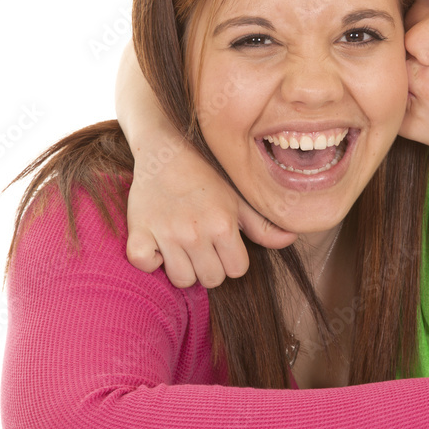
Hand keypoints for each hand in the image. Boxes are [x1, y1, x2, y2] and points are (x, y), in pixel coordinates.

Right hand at [125, 143, 295, 286]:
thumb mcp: (238, 198)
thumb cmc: (206, 175)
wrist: (165, 149)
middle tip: (203, 245)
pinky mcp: (138, 232)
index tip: (222, 244)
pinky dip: (150, 259)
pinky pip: (145, 264)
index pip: (237, 270)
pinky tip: (157, 243)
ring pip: (181, 279)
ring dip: (182, 266)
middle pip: (211, 279)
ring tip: (182, 245)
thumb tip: (290, 240)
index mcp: (223, 225)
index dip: (232, 260)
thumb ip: (263, 225)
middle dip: (210, 266)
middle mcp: (195, 232)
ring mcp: (165, 233)